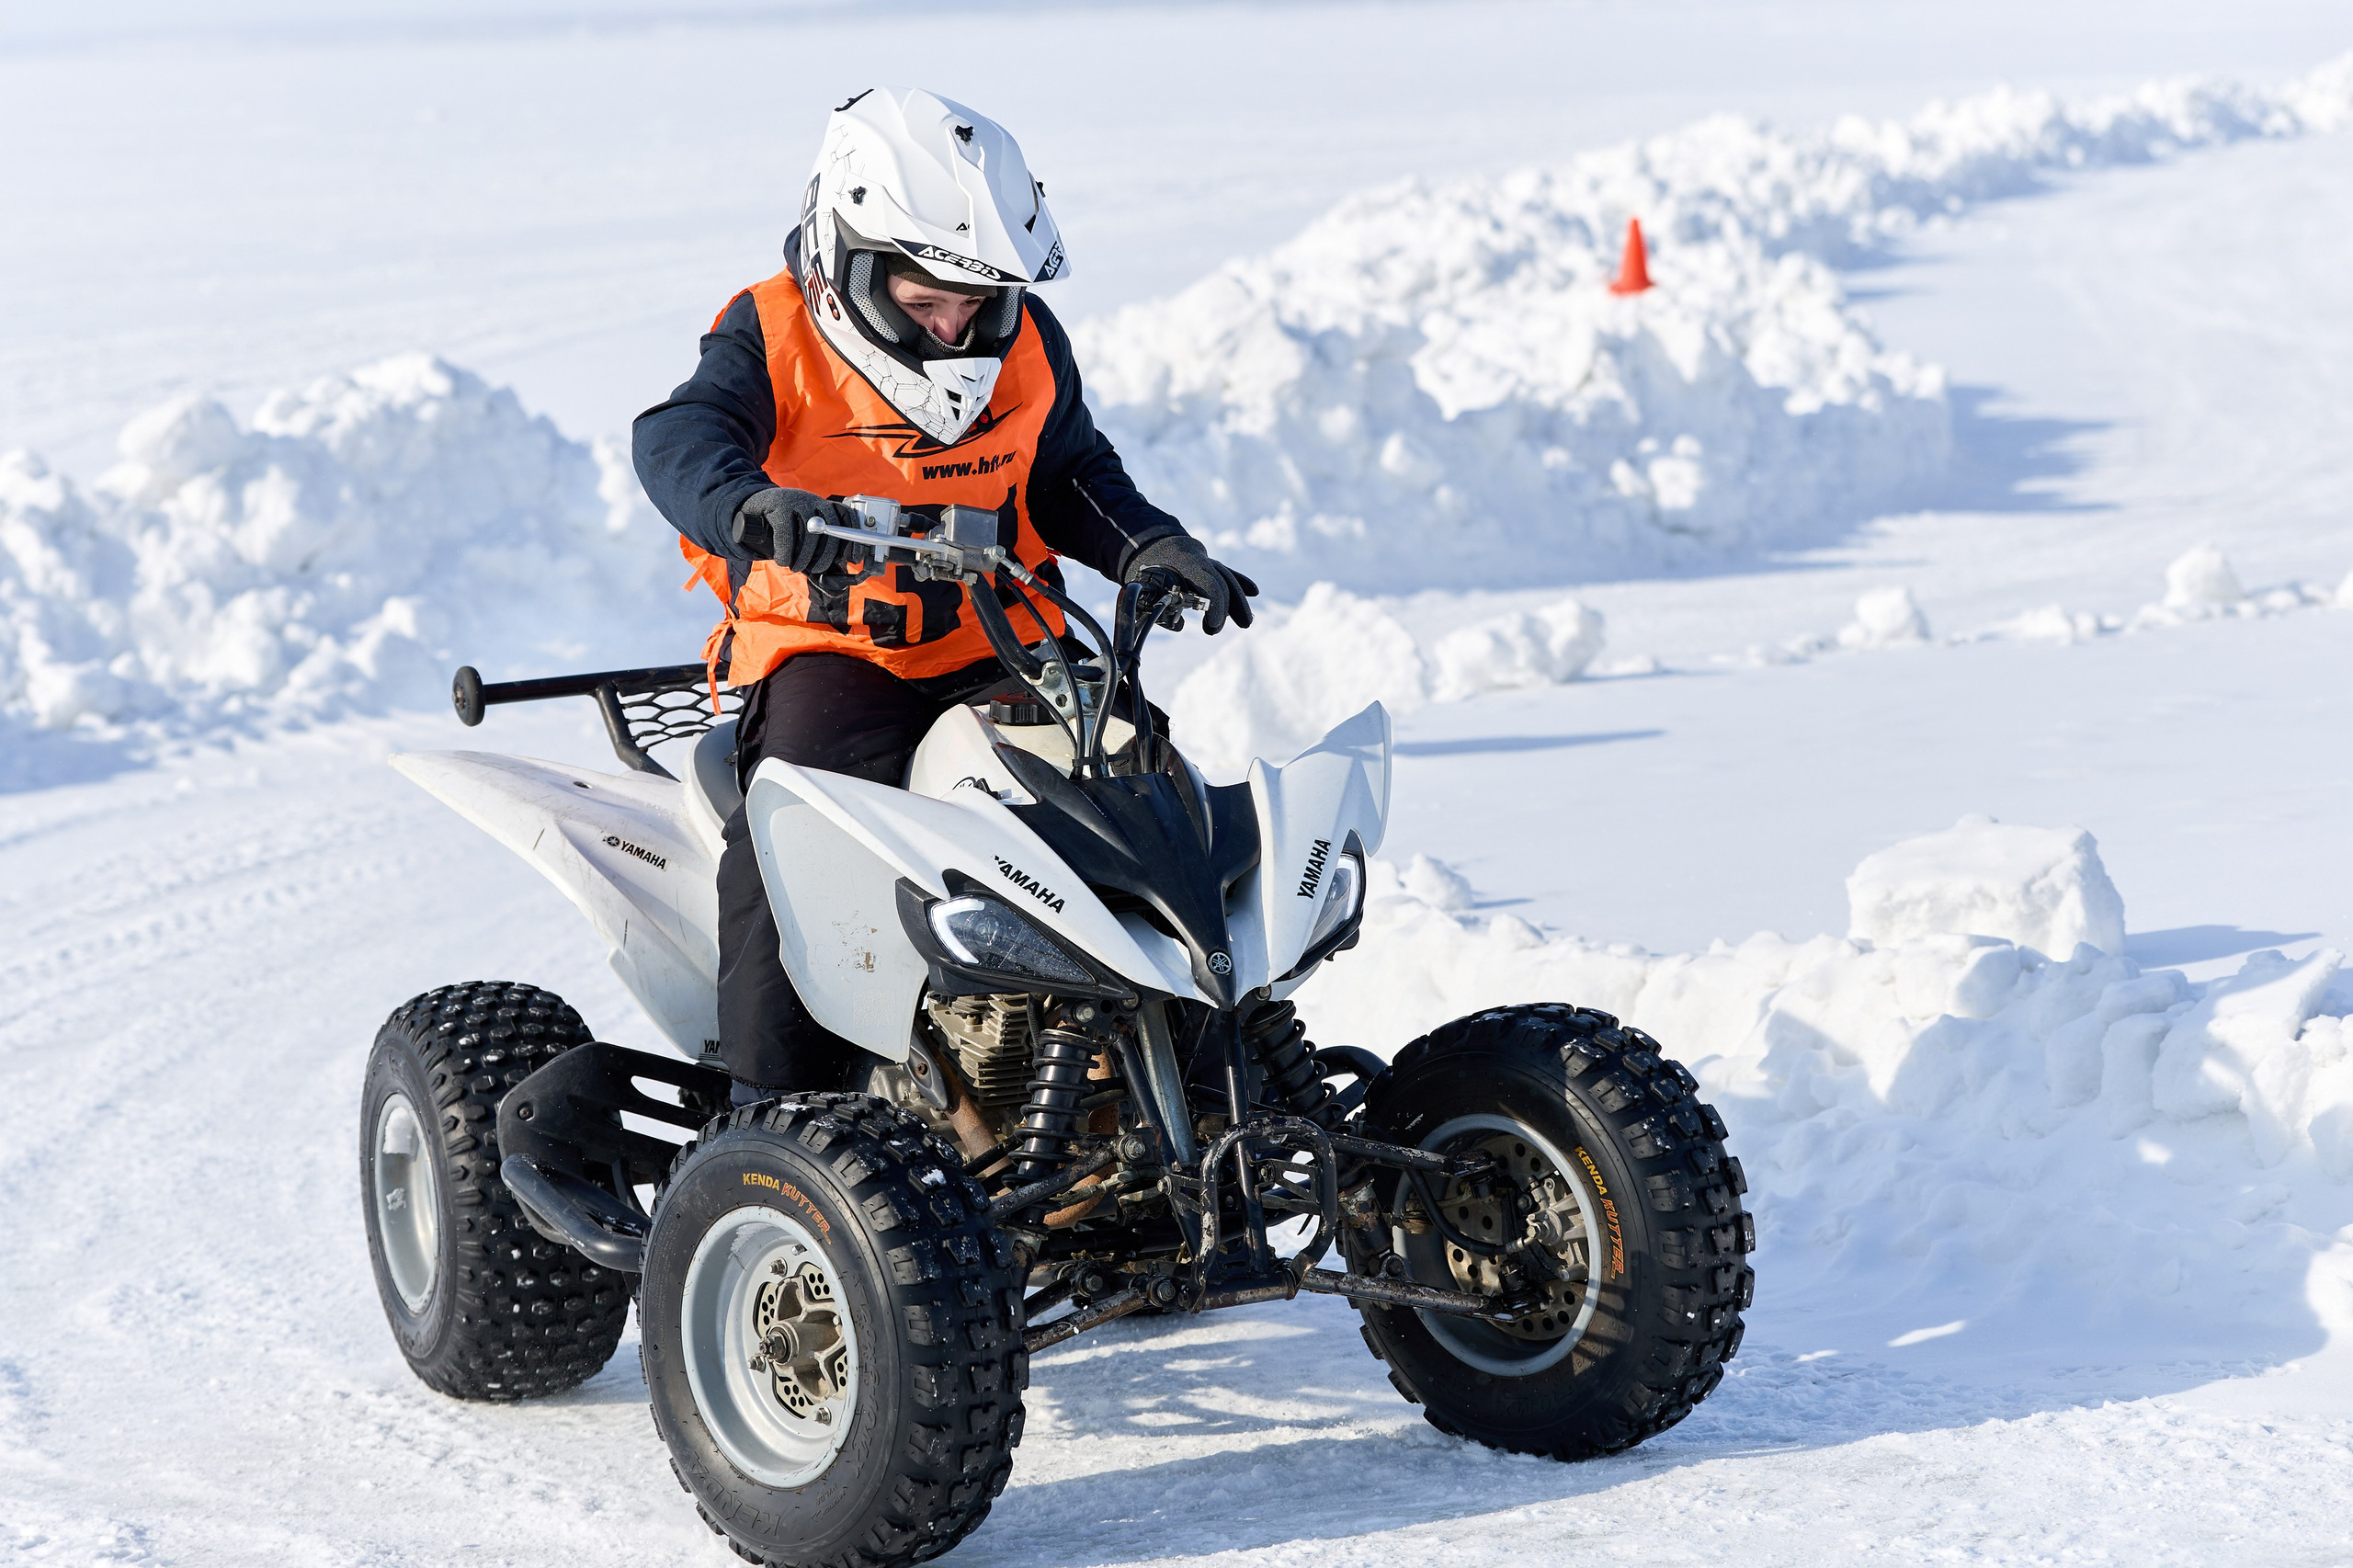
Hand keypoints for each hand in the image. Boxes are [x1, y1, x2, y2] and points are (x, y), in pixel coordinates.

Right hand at [732, 487, 852, 574]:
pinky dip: (785, 552)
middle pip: (831, 531)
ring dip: (803, 558)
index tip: (854, 559)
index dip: (854, 540)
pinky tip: (782, 560)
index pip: (848, 519)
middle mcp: (814, 500)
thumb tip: (836, 569)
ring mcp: (797, 500)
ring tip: (795, 566)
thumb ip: (819, 545)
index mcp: (824, 506)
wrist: (750, 508)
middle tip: (816, 569)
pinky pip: (787, 533)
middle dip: (825, 557)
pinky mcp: (778, 504)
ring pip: (809, 535)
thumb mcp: (804, 532)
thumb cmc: (781, 526)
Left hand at [1122, 535, 1257, 634]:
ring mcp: (1204, 560)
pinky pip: (1226, 573)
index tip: (1213, 626)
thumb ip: (1160, 608)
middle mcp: (1198, 559)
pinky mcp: (1207, 564)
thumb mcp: (1144, 588)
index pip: (1209, 583)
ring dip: (1238, 602)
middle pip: (1222, 581)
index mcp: (1182, 563)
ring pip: (1227, 578)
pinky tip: (1254, 592)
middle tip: (1213, 630)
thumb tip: (1180, 626)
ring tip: (1246, 622)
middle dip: (1226, 608)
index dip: (1216, 606)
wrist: (1144, 541)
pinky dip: (1239, 582)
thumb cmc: (1141, 571)